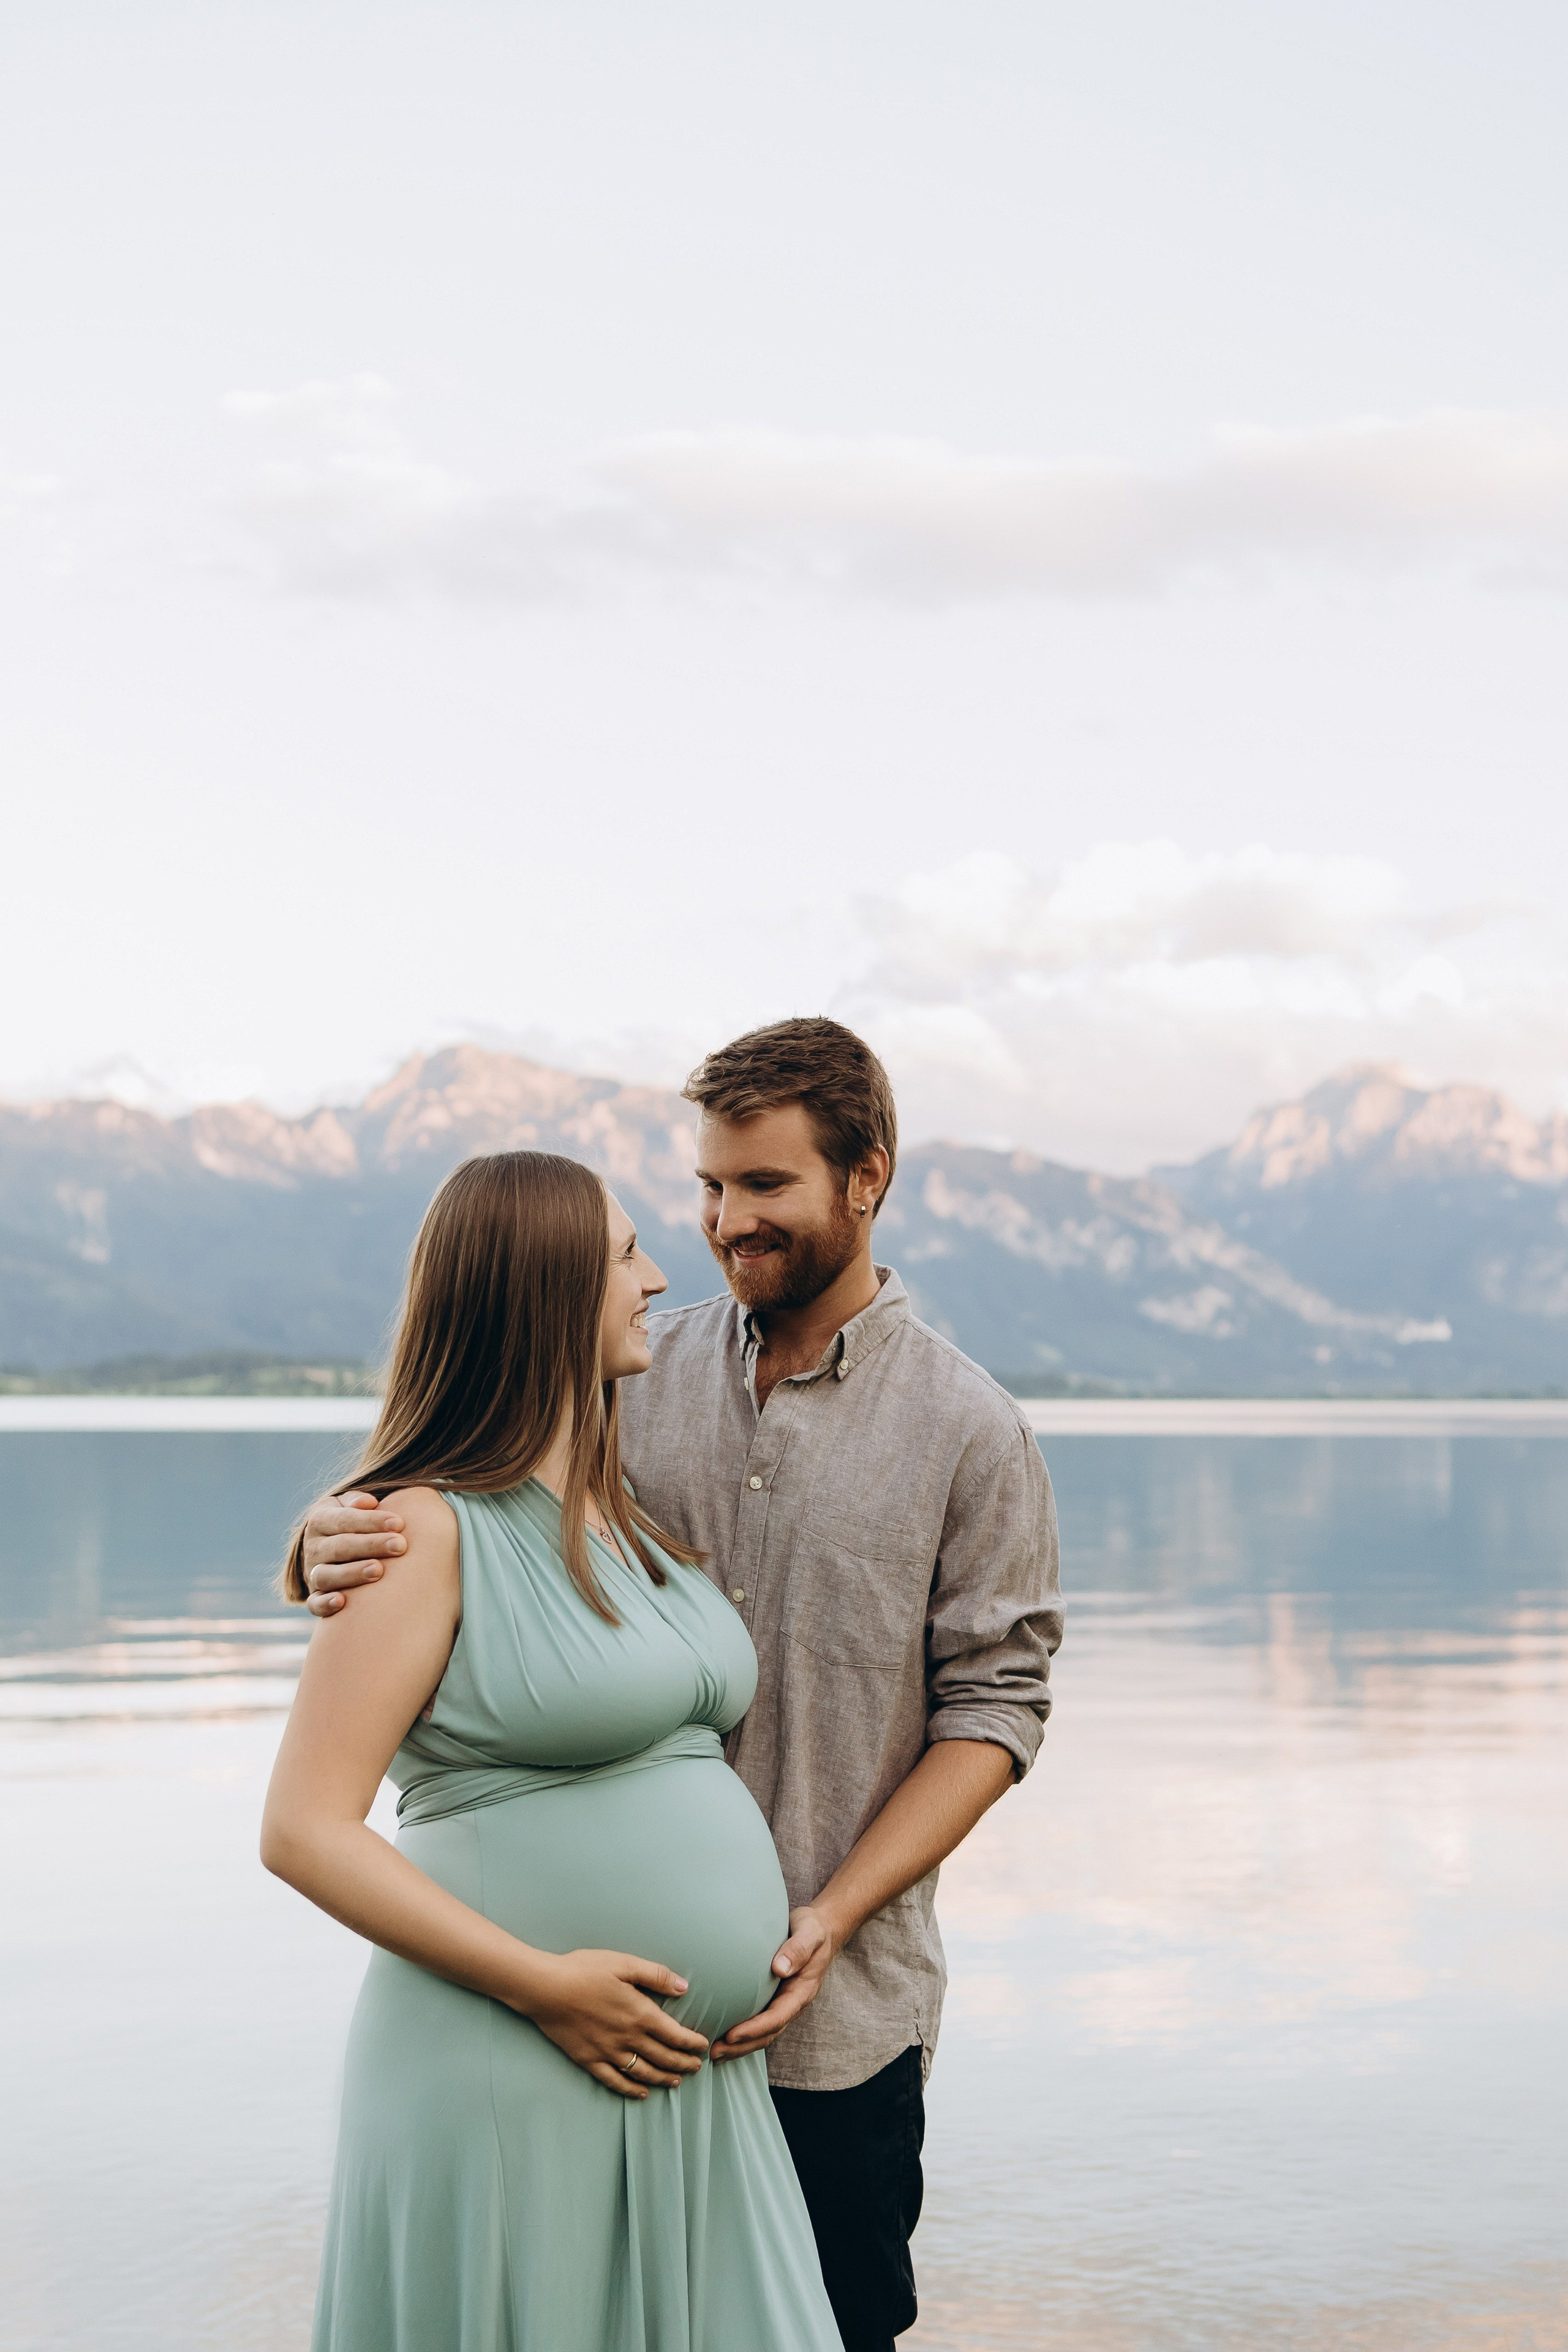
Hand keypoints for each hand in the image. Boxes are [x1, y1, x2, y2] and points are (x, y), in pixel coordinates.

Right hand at [304, 1492, 407, 1617]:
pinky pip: (314, 1603)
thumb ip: (357, 1501)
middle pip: (340, 1546)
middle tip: (399, 1546)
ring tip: (379, 1570)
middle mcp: (313, 1547)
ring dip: (352, 1573)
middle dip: (371, 1545)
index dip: (371, 1521)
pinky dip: (325, 1604)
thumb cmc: (354, 1523)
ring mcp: (312, 1573)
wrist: (334, 1546)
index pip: (344, 1519)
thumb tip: (368, 1502)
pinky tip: (342, 1602)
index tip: (399, 1523)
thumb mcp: (350, 1505)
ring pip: (326, 1575)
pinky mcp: (315, 1597)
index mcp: (320, 1520)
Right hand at [520, 1949, 708, 2097]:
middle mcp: (628, 2038)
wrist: (546, 1989)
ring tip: (676, 2081)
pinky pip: (615, 2081)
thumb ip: (655, 1975)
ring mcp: (608, 2052)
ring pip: (643, 2072)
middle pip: (663, 2057)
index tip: (703, 2048)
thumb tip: (684, 1987)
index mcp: (640, 2014)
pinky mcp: (589, 2060)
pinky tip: (641, 2092)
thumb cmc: (584, 1970)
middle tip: (696, 2068)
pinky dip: (631, 2089)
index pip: (675, 2035)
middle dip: (683, 2063)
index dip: (692, 2044)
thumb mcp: (623, 1963)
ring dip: (663, 2078)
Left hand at [710, 1904, 838, 2063]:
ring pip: (763, 2033)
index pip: (777, 2017)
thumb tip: (780, 1968)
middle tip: (713, 2052)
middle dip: (742, 2046)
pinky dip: (743, 2034)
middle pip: (768, 2033)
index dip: (754, 2029)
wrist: (821, 1929)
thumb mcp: (809, 1933)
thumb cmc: (813, 1930)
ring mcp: (784, 2003)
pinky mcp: (774, 1999)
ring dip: (739, 2046)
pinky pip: (759, 2022)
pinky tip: (723, 2036)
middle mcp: (793, 2003)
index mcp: (802, 1991)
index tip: (731, 2035)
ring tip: (714, 2052)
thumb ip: (798, 1949)